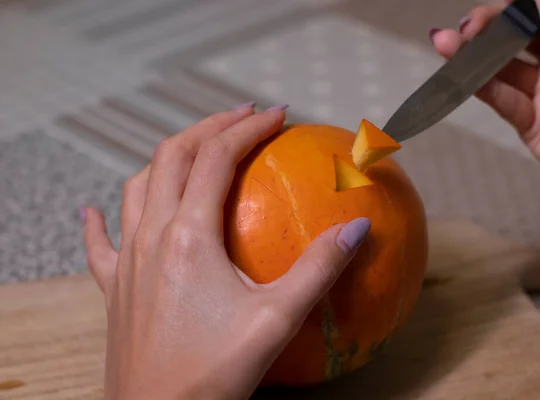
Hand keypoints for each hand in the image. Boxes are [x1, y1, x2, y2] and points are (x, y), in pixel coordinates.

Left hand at [81, 105, 370, 399]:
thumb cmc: (214, 372)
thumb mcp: (277, 319)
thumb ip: (320, 268)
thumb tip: (358, 227)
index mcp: (188, 236)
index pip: (217, 158)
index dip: (247, 128)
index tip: (276, 115)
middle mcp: (150, 236)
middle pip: (172, 157)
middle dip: (209, 127)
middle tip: (243, 116)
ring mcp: (125, 261)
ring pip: (138, 186)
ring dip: (168, 158)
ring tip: (196, 149)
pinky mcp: (113, 288)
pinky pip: (99, 244)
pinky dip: (99, 220)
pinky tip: (92, 211)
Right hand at [430, 0, 539, 214]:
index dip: (511, 8)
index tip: (487, 10)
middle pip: (516, 38)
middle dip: (488, 29)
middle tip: (464, 28)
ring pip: (503, 68)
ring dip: (473, 57)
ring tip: (445, 44)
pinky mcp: (532, 122)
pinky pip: (503, 100)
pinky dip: (481, 88)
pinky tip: (460, 76)